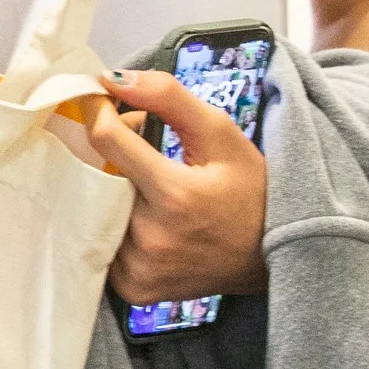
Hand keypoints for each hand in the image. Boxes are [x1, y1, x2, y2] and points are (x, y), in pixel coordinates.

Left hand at [76, 72, 268, 305]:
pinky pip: (103, 244)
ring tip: (149, 187)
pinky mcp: (132, 289)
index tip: (105, 101)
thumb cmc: (249, 190)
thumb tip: (113, 78)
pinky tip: (145, 219)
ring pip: (98, 210)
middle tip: (142, 150)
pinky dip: (114, 225)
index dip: (100, 112)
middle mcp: (151, 238)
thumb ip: (169, 97)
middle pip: (99, 176)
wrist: (270, 256)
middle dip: (111, 153)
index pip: (106, 140)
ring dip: (111, 190)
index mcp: (175, 195)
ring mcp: (138, 269)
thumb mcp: (220, 134)